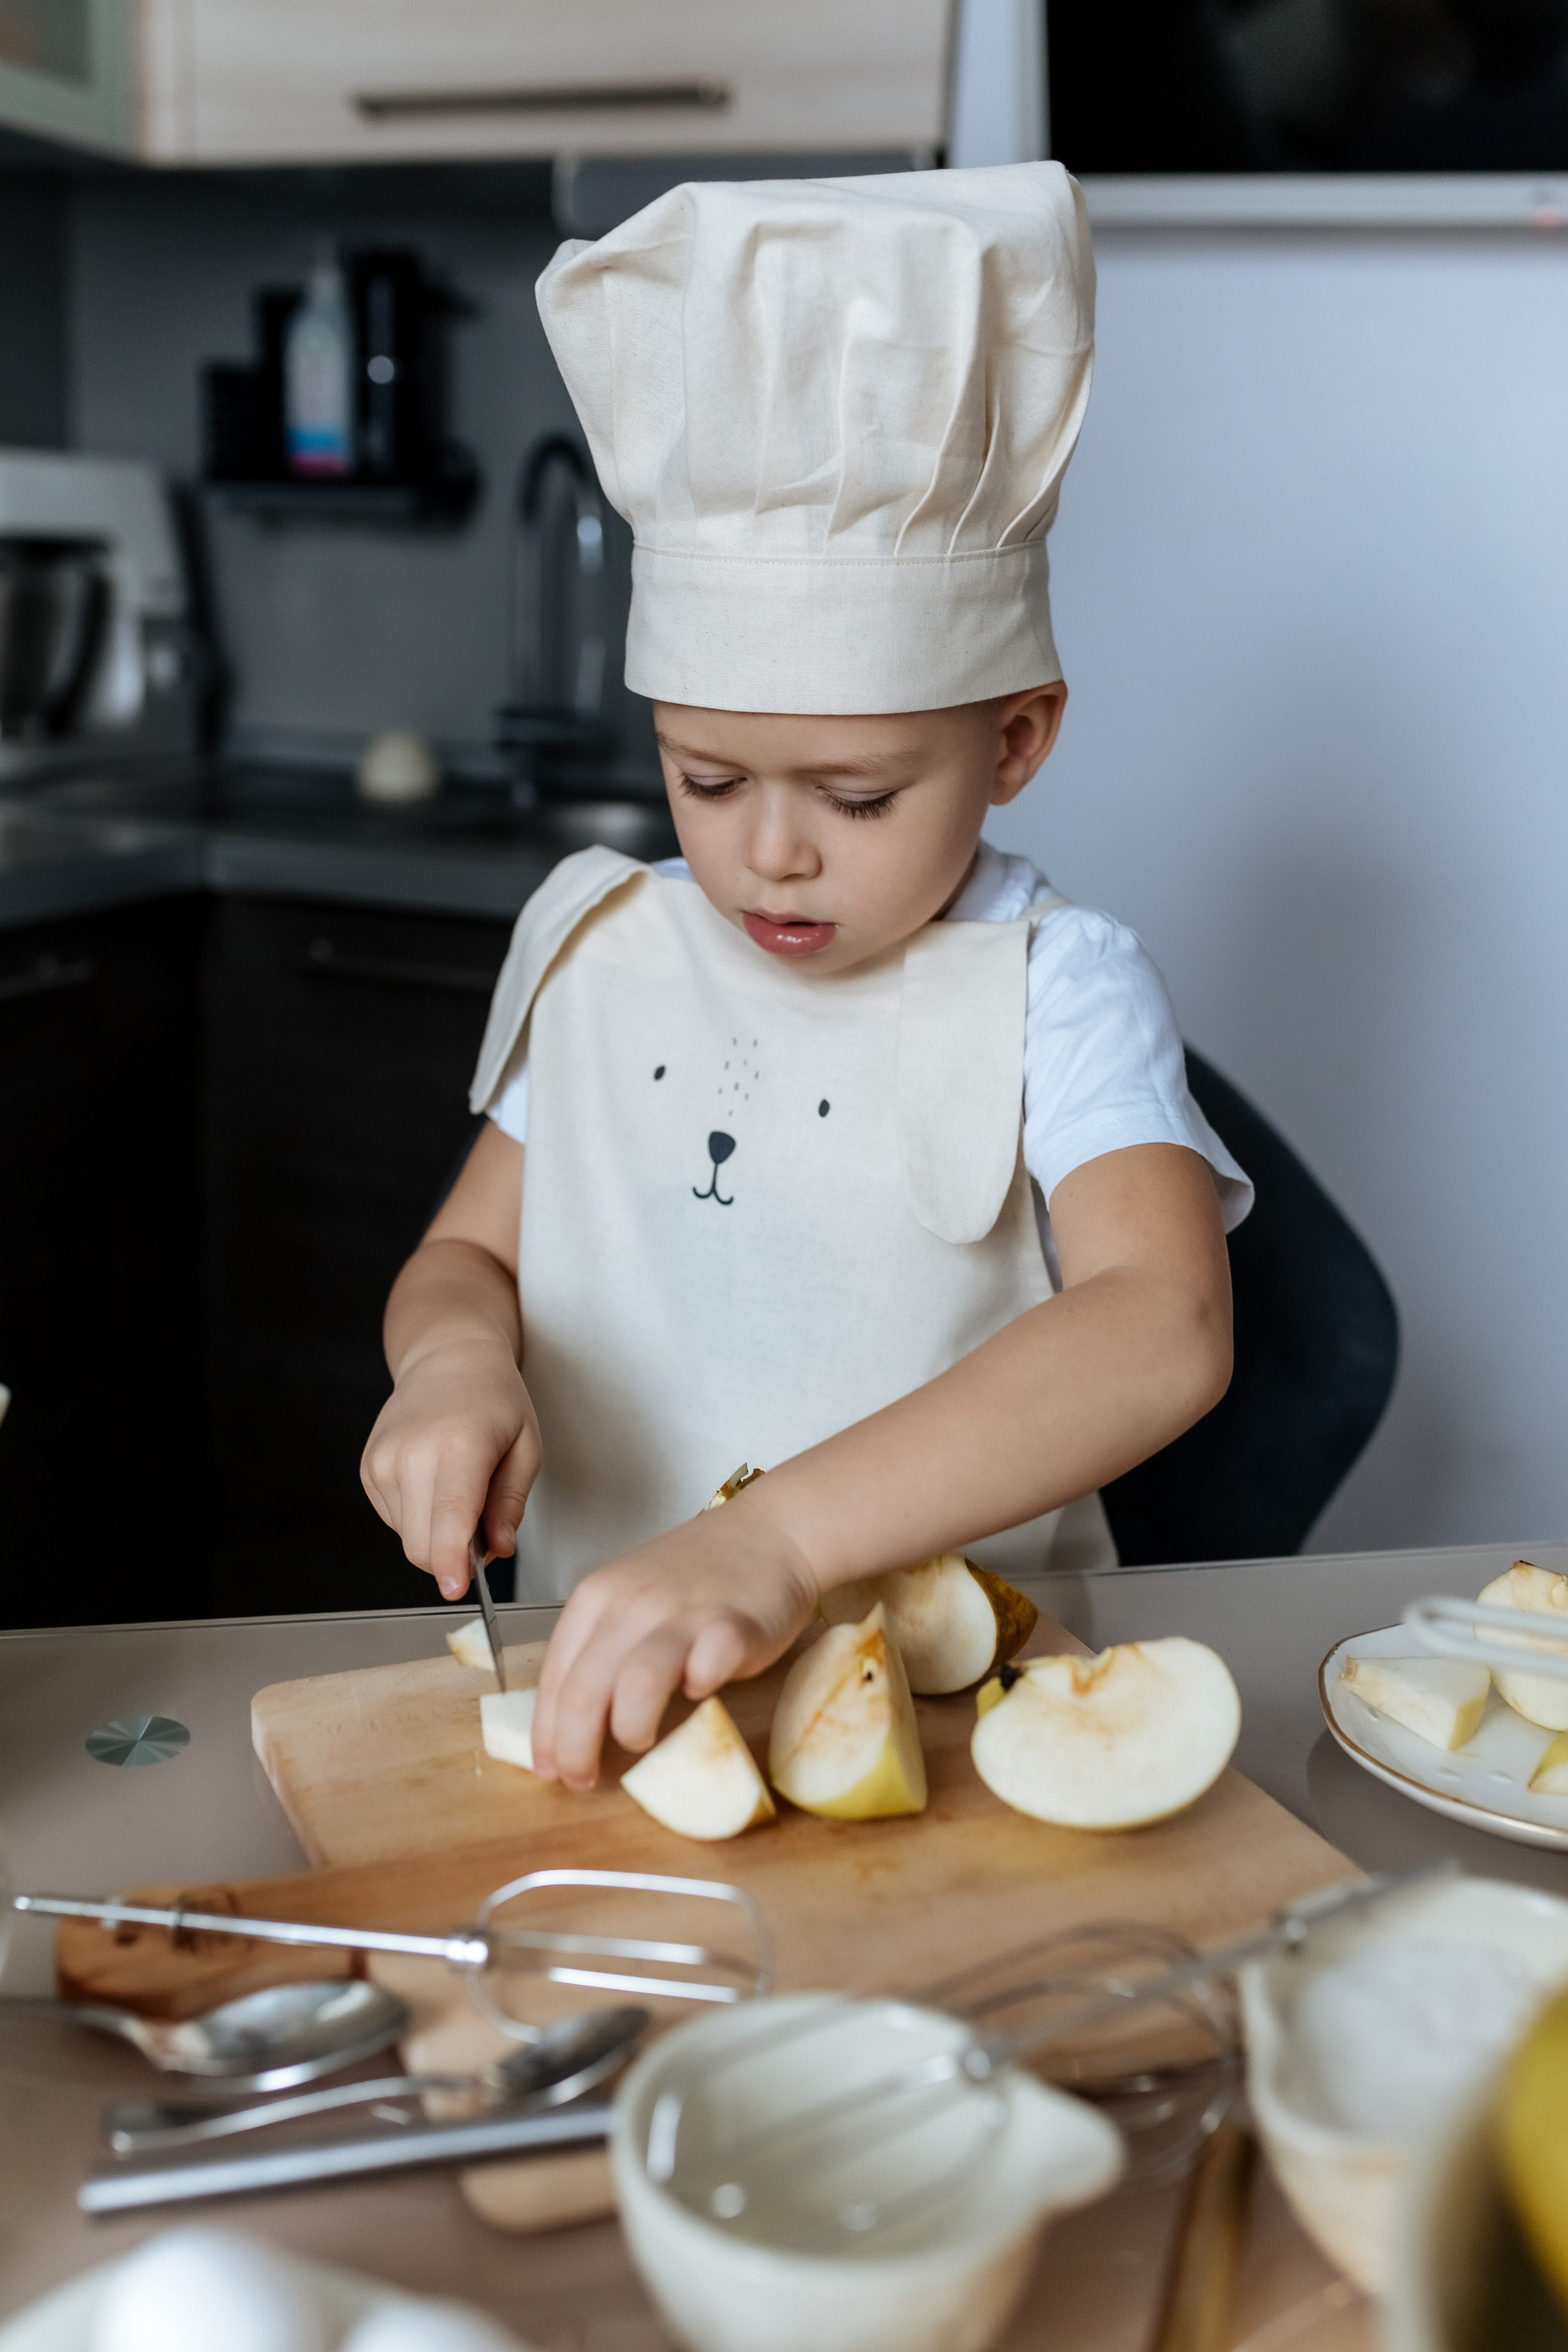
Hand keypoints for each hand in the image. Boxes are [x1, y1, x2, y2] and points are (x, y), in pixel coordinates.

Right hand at [361, 1334, 540, 1598]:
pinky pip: (396, 1522)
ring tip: (460, 1485)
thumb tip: (499, 1552)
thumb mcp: (526, 1447)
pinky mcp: (369, 1469)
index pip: (449, 1515)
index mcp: (460, 1445)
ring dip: (438, 1534)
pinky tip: (435, 1481)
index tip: (456, 1589)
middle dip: (455, 1557)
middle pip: (423, 1544)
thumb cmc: (495, 1401)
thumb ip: (511, 1504)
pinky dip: (420, 1518)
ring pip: (410, 1539)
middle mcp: (412, 1454)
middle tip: (486, 1526)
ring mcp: (383, 1462)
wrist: (446, 1358)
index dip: (451, 1559)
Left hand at [529, 1495, 822, 1788]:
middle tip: (584, 1781)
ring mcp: (683, 1614)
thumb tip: (575, 1726)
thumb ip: (604, 1650)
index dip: (547, 1734)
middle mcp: (631, 1603)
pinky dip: (699, 1690)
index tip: (551, 1769)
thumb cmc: (700, 1574)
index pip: (554, 1678)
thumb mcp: (631, 1600)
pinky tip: (700, 1694)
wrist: (771, 1531)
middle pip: (583, 1691)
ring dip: (629, 1728)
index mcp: (597, 1597)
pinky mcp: (734, 1627)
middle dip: (576, 1750)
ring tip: (639, 1741)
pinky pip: (707, 1668)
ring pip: (635, 1685)